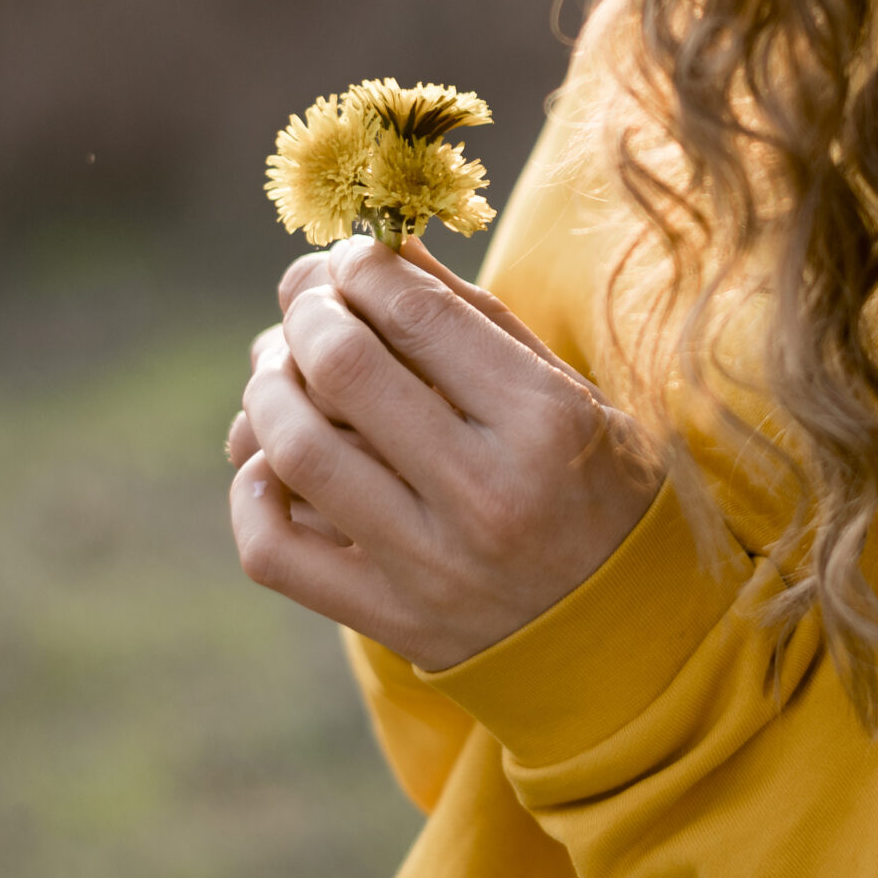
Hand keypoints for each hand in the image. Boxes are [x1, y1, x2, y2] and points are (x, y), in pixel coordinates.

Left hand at [226, 236, 661, 670]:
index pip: (414, 312)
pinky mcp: (390, 619)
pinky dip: (252, 490)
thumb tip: (374, 244)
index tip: (353, 260)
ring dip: (266, 390)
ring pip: (296, 450)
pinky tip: (271, 461)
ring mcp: (432, 564)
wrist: (626, 632)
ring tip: (280, 372)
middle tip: (308, 307)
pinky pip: (273, 548)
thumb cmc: (594, 487)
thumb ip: (471, 317)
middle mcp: (486, 493)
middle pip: (341, 367)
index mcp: (543, 421)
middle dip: (305, 314)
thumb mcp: (564, 390)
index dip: (361, 265)